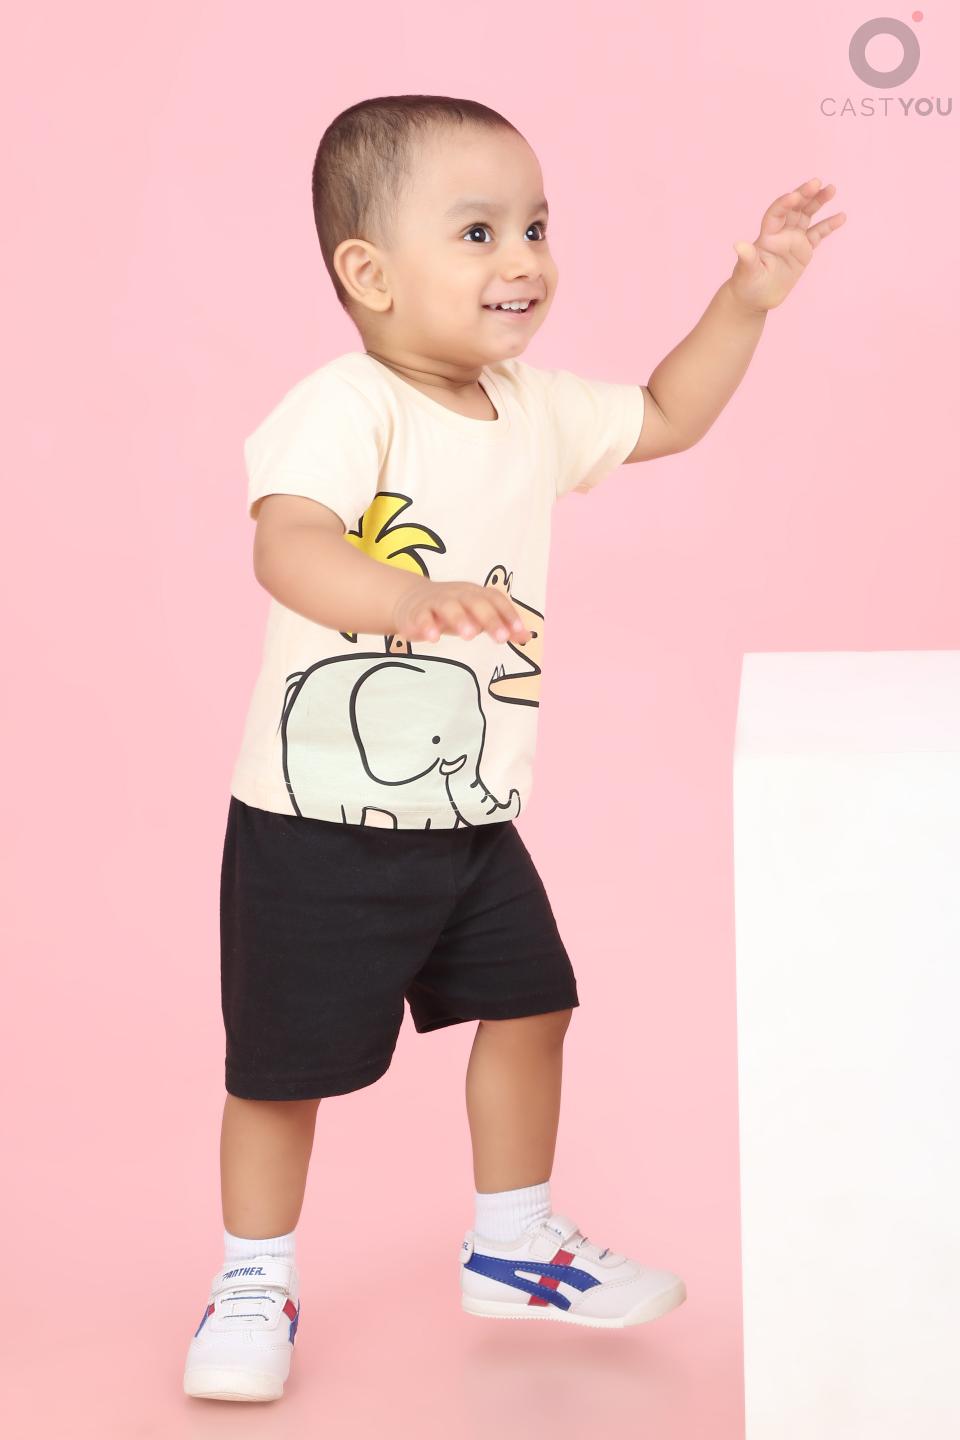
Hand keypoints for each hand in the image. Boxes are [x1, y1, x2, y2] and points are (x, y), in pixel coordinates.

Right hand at [392, 577, 530, 644]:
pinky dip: (428, 625)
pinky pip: (423, 616)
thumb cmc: (452, 611)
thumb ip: (500, 626)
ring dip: (460, 619)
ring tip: (469, 636)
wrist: (410, 601)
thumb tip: (526, 637)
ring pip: (449, 606)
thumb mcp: (477, 617)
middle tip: (501, 638)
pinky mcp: (417, 612)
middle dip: (490, 619)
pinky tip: (433, 638)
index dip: (508, 614)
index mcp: (475, 594)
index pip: (495, 599)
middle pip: (476, 602)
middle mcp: (458, 595)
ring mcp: (437, 602)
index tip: (518, 632)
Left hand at [729, 177, 846, 313]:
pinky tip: (841, 216)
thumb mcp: (747, 272)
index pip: (776, 213)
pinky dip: (829, 226)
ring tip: (831, 189)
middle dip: (805, 195)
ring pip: (808, 215)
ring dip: (819, 202)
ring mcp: (793, 240)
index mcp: (767, 235)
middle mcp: (781, 233)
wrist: (756, 298)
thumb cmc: (747, 285)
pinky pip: (818, 234)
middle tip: (817, 182)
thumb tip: (738, 245)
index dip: (784, 204)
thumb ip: (747, 257)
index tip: (795, 196)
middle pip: (794, 208)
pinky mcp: (804, 250)